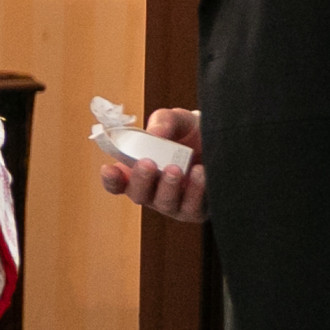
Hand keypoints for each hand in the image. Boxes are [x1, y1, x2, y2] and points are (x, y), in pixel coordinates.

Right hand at [92, 107, 206, 223]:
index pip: (117, 183)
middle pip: (138, 195)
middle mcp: (152, 191)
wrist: (220, 141)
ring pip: (164, 203)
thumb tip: (155, 133)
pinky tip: (200, 173)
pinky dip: (195, 191)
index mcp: (137, 171)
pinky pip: (192, 207)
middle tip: (148, 163)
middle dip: (141, 180)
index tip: (109, 169)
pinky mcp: (196, 210)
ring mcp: (173, 203)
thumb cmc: (188, 133)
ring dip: (168, 187)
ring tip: (176, 168)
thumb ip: (163, 121)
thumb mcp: (175, 119)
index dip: (111, 179)